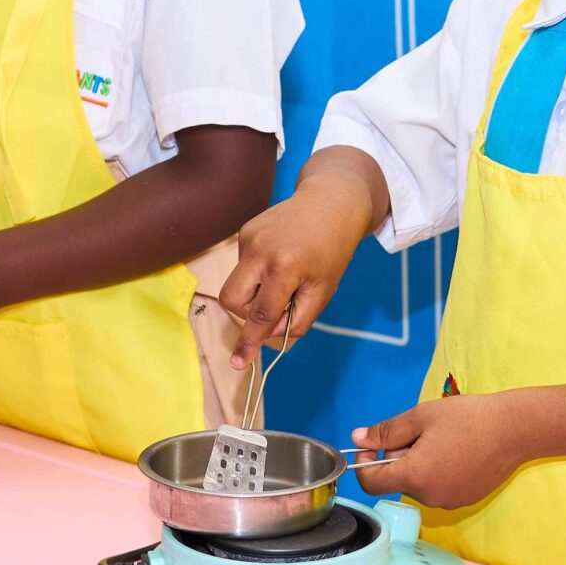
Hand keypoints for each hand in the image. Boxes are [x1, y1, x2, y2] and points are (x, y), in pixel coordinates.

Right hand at [218, 153, 382, 364]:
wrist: (331, 201)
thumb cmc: (333, 250)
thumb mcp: (324, 290)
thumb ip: (298, 319)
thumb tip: (269, 332)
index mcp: (284, 266)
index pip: (260, 315)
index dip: (249, 342)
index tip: (237, 363)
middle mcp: (259, 250)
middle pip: (232, 300)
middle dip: (248, 314)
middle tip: (276, 307)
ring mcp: (248, 238)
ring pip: (237, 284)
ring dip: (256, 291)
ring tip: (287, 274)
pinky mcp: (244, 231)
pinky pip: (242, 266)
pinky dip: (258, 273)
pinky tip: (281, 258)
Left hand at [350, 392, 527, 508]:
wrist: (514, 430)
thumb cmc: (469, 418)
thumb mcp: (421, 417)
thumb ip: (386, 431)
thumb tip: (358, 439)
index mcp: (414, 476)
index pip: (370, 482)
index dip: (364, 463)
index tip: (372, 445)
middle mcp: (429, 496)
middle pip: (397, 481)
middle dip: (398, 458)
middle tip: (419, 432)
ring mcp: (448, 501)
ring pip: (418, 484)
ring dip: (418, 465)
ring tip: (442, 440)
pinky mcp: (464, 500)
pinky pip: (438, 489)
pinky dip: (438, 472)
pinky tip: (456, 452)